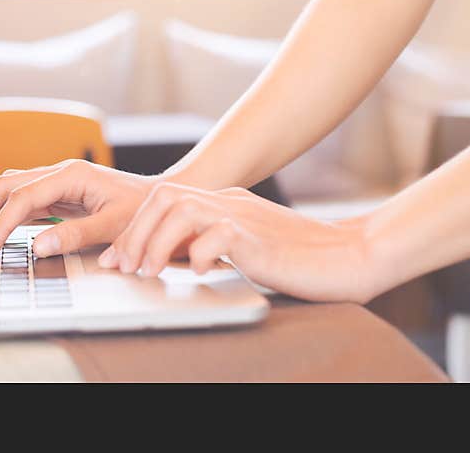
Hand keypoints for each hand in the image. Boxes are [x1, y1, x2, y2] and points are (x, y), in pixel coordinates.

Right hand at [0, 160, 155, 259]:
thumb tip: (38, 247)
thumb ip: (76, 235)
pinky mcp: (54, 195)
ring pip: (6, 192)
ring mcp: (54, 182)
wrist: (161, 199)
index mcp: (71, 175)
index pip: (22, 198)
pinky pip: (18, 203)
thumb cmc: (144, 210)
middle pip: (4, 188)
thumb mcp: (115, 225)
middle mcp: (57, 173)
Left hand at [98, 182, 375, 302]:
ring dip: (157, 243)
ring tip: (151, 271)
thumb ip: (213, 243)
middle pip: (164, 198)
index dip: (134, 228)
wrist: (351, 256)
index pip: (164, 200)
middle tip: (126, 266)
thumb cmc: (300, 259)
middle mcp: (229, 201)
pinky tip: (200, 272)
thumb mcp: (246, 245)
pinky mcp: (259, 238)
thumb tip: (175, 259)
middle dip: (135, 233)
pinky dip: (199, 254)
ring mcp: (244, 216)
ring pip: (181, 210)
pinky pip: (217, 235)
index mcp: (224, 201)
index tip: (118, 257)